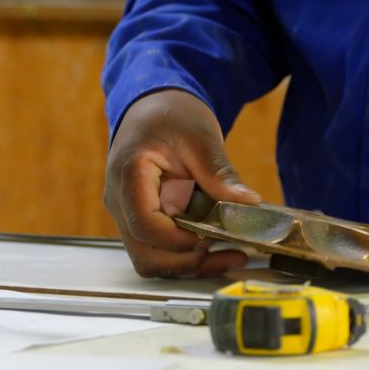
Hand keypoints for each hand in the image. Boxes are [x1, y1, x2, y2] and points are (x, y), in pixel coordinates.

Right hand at [105, 89, 261, 277]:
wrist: (154, 105)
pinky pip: (161, 249)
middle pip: (145, 254)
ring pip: (152, 259)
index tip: (212, 236)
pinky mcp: (142, 220)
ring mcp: (128, 213)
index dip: (180, 240)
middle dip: (187, 262)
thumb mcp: (201, 138)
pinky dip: (189, 255)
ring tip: (232, 255)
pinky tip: (221, 250)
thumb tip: (248, 203)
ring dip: (191, 264)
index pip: (146, 226)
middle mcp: (120, 201)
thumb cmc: (171, 113)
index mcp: (129, 176)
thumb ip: (220, 174)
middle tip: (229, 253)